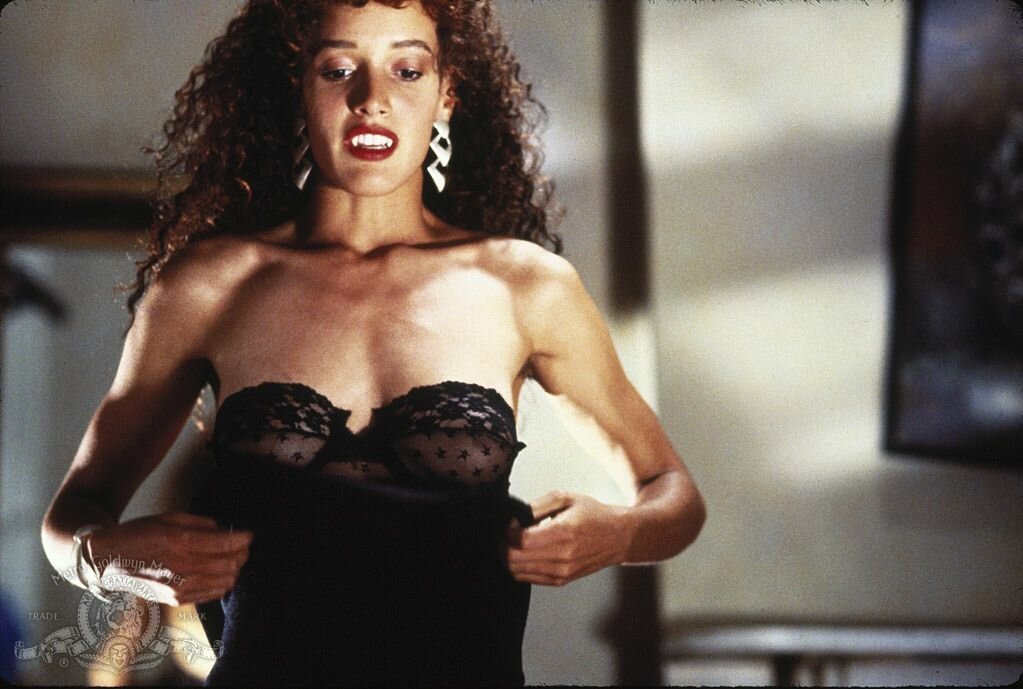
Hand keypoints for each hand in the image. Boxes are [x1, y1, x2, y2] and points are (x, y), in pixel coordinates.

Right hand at [86, 513, 252, 605]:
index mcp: (180, 542)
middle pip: (230, 564)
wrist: (109, 561)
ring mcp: (180, 587)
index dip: (243, 538)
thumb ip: (200, 524)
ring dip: (234, 569)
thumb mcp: (168, 519)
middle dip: (242, 554)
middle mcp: (182, 567)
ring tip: (232, 558)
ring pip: (225, 581)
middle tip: (243, 546)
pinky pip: (212, 593)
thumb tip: (223, 530)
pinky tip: (219, 572)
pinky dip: (222, 582)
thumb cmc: (138, 534)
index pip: (225, 544)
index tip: (250, 534)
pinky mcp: (177, 599)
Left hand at [505, 491, 630, 585]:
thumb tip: (516, 517)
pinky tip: (528, 553)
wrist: (619, 537)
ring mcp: (561, 572)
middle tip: (509, 533)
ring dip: (510, 557)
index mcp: (563, 532)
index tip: (512, 522)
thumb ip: (537, 506)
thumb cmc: (595, 516)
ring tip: (517, 542)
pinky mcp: (561, 580)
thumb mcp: (566, 498)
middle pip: (514, 560)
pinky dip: (520, 567)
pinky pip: (528, 578)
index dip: (508, 531)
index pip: (520, 541)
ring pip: (517, 572)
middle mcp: (562, 556)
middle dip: (504, 544)